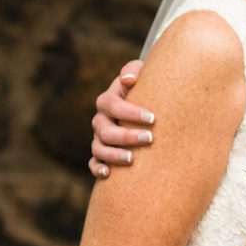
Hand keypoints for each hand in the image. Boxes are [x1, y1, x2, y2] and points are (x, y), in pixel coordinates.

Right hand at [88, 59, 152, 177]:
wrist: (144, 106)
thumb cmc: (145, 87)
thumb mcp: (141, 73)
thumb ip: (133, 70)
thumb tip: (128, 80)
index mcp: (107, 101)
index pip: (113, 105)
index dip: (131, 113)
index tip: (152, 118)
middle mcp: (100, 120)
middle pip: (106, 130)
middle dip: (127, 136)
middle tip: (149, 138)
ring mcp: (99, 138)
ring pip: (99, 149)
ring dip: (114, 155)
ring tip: (133, 159)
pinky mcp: (101, 154)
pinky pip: (93, 163)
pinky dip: (97, 169)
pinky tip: (108, 174)